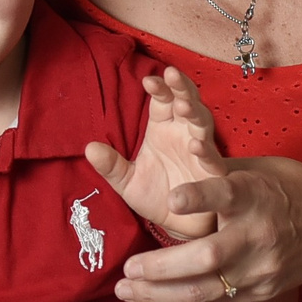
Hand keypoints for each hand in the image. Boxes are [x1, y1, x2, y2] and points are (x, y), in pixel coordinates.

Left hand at [84, 69, 224, 242]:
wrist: (178, 226)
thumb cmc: (156, 197)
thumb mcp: (127, 183)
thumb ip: (111, 166)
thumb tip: (89, 148)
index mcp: (163, 129)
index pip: (162, 101)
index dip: (159, 89)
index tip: (148, 81)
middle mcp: (184, 134)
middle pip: (186, 103)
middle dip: (181, 88)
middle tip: (172, 75)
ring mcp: (201, 152)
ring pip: (202, 124)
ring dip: (195, 113)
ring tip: (183, 105)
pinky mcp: (213, 175)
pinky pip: (212, 161)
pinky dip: (206, 152)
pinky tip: (196, 145)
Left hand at [117, 153, 301, 301]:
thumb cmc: (290, 188)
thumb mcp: (257, 169)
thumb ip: (215, 172)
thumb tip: (175, 160)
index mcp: (256, 195)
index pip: (226, 195)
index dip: (198, 197)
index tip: (171, 198)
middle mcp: (259, 234)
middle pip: (208, 256)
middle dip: (162, 266)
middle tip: (128, 268)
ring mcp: (261, 268)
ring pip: (206, 289)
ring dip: (160, 293)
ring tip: (126, 291)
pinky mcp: (262, 291)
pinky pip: (216, 301)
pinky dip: (182, 299)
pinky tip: (154, 296)